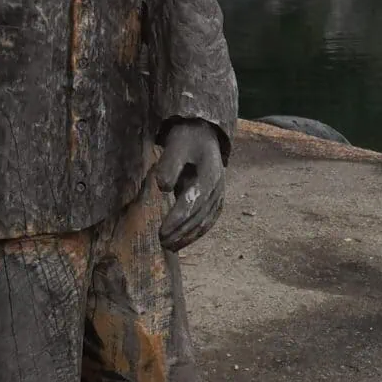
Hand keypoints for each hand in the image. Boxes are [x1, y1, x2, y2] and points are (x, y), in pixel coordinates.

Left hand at [155, 121, 225, 251]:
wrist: (203, 134)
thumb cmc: (186, 140)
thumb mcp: (176, 145)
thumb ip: (169, 165)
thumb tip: (163, 187)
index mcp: (210, 174)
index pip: (194, 202)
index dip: (178, 218)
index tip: (162, 230)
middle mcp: (218, 187)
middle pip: (200, 216)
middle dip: (181, 232)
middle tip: (162, 242)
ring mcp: (219, 195)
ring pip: (206, 222)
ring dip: (189, 237)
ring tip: (170, 247)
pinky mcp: (216, 200)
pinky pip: (209, 220)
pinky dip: (197, 233)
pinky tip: (183, 241)